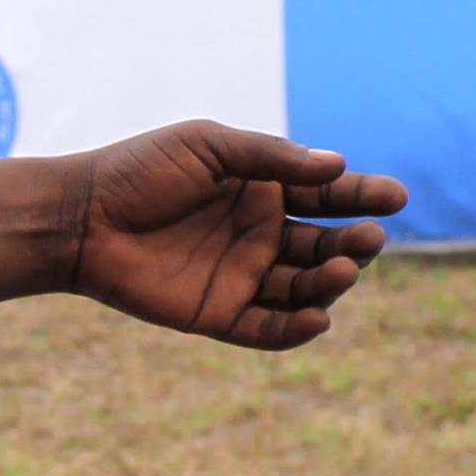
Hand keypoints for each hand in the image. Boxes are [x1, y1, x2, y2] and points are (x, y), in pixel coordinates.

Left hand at [0, 126, 406, 348]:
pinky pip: (268, 328)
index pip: (329, 196)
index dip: (364, 198)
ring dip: (331, 283)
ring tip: (343, 271)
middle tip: (370, 238)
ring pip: (304, 288)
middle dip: (354, 243)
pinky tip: (317, 318)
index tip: (395, 197)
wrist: (80, 217)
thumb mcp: (208, 146)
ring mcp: (243, 277)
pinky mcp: (219, 315)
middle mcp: (262, 235)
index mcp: (265, 191)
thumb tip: (336, 166)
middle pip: (326, 245)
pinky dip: (295, 328)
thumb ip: (271, 157)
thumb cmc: (140, 170)